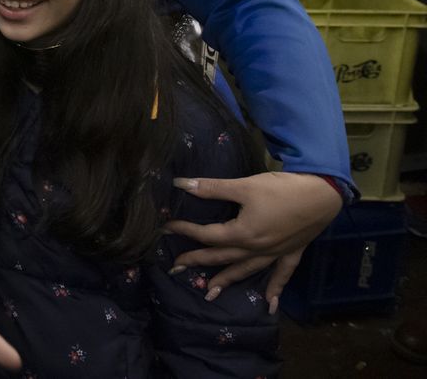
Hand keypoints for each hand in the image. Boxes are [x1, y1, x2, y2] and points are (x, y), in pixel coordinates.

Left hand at [165, 171, 342, 309]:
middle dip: (197, 261)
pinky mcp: (292, 252)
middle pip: (222, 257)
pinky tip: (270, 305)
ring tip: (210, 294)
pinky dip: (275, 289)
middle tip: (175, 268)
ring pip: (246, 270)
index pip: (207, 235)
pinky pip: (281, 275)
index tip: (165, 228)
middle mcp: (256, 249)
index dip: (185, 231)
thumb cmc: (282, 189)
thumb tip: (180, 183)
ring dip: (227, 281)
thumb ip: (211, 188)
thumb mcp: (244, 186)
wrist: (323, 194)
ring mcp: (275, 254)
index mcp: (242, 234)